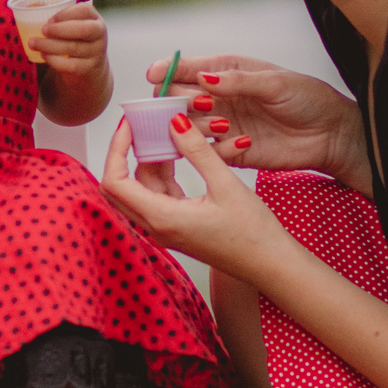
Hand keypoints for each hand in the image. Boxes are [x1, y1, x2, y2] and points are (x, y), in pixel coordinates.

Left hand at [34, 3, 106, 76]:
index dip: (65, 13)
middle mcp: (99, 34)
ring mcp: (96, 53)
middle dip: (60, 29)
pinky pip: (71, 65)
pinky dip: (54, 60)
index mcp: (94, 18)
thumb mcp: (72, 26)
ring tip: (34, 43)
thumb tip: (36, 6)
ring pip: (74, 48)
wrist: (90, 67)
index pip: (84, 11)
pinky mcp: (89, 69)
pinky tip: (43, 55)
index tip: (49, 19)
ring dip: (50, 45)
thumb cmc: (75, 39)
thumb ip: (58, 17)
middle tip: (43, 30)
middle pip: (84, 30)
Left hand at [102, 112, 287, 277]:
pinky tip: (177, 154)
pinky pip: (158, 195)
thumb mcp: (225, 184)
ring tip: (164, 133)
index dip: (116, 149)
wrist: (272, 265)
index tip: (129, 124)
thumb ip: (197, 151)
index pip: (115, 182)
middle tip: (140, 125)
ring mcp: (166, 229)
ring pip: (140, 189)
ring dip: (147, 161)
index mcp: (162, 219)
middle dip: (126, 153)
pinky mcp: (178, 226)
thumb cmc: (254, 235)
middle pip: (120, 186)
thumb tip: (174, 122)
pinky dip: (162, 173)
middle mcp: (157, 227)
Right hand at [144, 52, 370, 193]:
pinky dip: (214, 148)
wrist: (331, 134)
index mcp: (225, 72)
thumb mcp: (275, 83)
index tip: (153, 75)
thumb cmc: (306, 98)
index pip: (185, 69)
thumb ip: (239, 81)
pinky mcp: (230, 151)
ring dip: (196, 124)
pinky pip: (207, 152)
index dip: (166, 70)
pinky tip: (240, 142)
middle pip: (177, 98)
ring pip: (187, 125)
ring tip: (222, 123)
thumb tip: (203, 80)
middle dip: (177, 101)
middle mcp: (217, 97)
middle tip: (193, 106)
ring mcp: (221, 124)